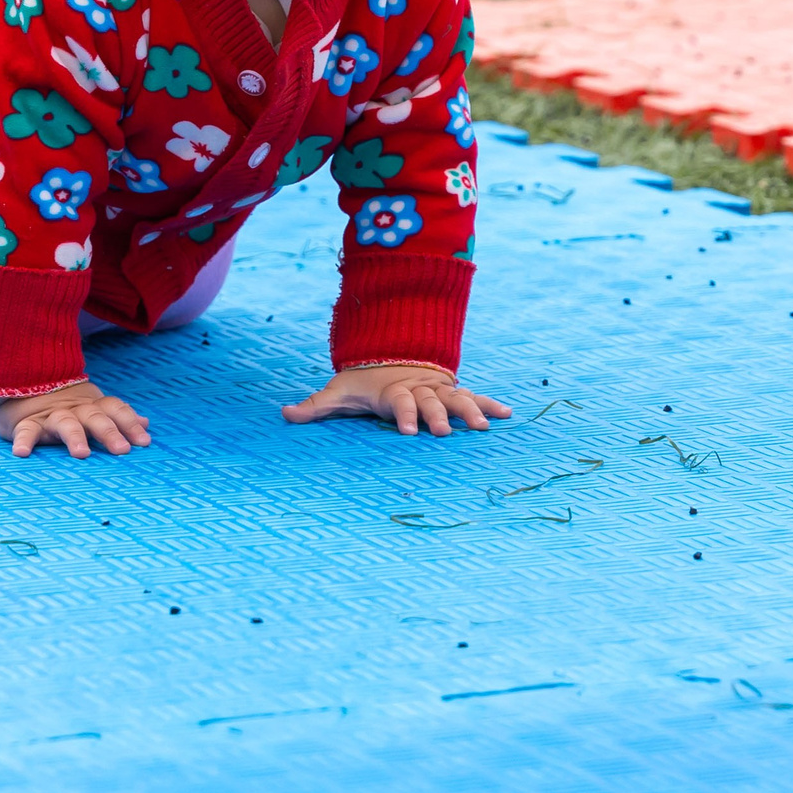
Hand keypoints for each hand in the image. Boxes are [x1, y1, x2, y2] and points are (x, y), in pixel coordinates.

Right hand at [0, 380, 150, 457]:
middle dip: (109, 432)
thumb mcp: (93, 408)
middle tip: (122, 450)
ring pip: (65, 423)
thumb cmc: (66, 407)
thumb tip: (146, 423)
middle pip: (95, 417)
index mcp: (93, 406)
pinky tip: (22, 452)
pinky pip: (26, 431)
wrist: (23, 388)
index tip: (145, 442)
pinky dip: (24, 440)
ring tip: (82, 453)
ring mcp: (51, 416)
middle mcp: (75, 410)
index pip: (116, 410)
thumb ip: (118, 416)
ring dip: (74, 436)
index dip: (130, 423)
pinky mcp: (27, 423)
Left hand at [282, 364, 512, 436]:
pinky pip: (474, 397)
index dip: (403, 415)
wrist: (388, 359)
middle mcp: (419, 389)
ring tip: (485, 427)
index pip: (399, 403)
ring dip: (471, 411)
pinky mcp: (452, 392)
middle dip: (439, 416)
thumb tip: (283, 413)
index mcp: (392, 392)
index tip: (408, 432)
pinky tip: (509, 414)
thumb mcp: (338, 393)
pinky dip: (490, 404)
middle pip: (431, 402)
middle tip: (447, 433)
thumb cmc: (363, 385)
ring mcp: (438, 390)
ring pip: (456, 399)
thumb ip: (314, 405)